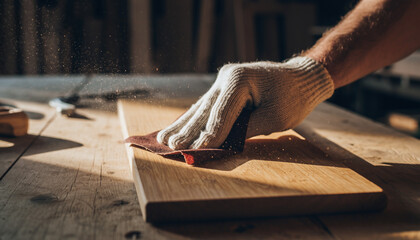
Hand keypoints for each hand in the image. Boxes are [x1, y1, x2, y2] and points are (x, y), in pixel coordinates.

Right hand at [157, 56, 333, 149]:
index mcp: (240, 80)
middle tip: (169, 147)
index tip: (193, 152)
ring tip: (164, 138)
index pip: (221, 114)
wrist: (301, 78)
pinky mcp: (224, 88)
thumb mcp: (275, 117)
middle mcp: (227, 77)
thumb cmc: (293, 97)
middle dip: (187, 131)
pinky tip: (178, 128)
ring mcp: (224, 81)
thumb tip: (220, 144)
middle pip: (205, 110)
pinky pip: (206, 106)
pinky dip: (193, 119)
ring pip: (201, 108)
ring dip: (183, 125)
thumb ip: (246, 129)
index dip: (208, 136)